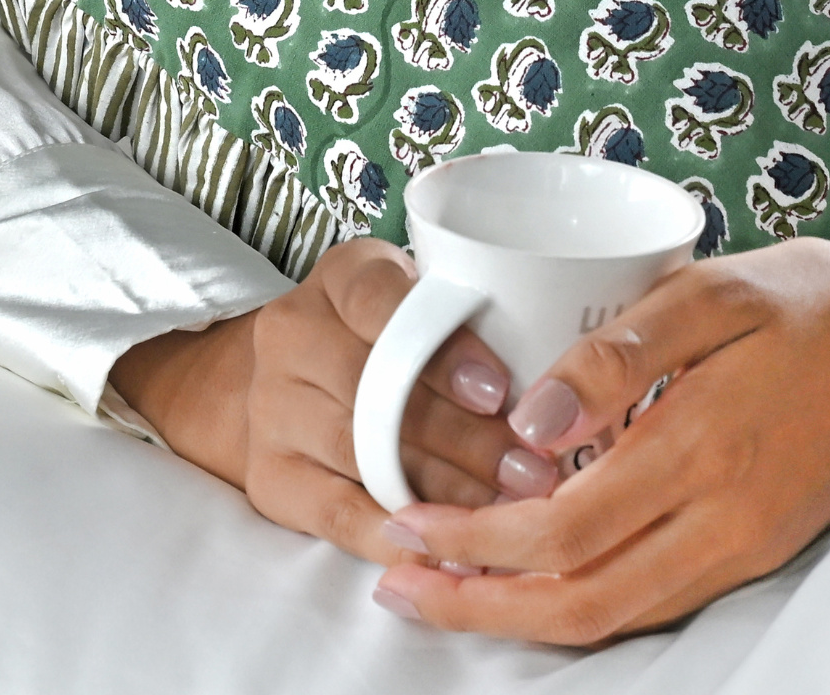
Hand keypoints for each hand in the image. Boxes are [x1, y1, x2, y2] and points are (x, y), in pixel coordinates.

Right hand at [110, 237, 559, 562]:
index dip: (443, 349)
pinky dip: (400, 538)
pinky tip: (453, 553)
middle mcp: (293, 334)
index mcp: (341, 276)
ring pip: (363, 455)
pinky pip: (338, 515)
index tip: (499, 392)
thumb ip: (470, 322)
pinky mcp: (270, 476)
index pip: (384, 300)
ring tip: (509, 514)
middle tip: (531, 472)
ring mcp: (272, 407)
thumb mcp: (421, 300)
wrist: (287, 380)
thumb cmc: (386, 336)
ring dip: (445, 493)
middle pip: (378, 390)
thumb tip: (558, 380)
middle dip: (464, 439)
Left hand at [370, 230, 829, 644]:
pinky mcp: (760, 547)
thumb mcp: (712, 293)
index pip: (562, 530)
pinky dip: (581, 595)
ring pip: (615, 614)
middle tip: (394, 584)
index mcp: (705, 453)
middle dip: (477, 604)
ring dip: (521, 613)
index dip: (473, 541)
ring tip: (445, 589)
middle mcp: (726, 525)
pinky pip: (654, 596)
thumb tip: (529, 427)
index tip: (401, 522)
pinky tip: (534, 568)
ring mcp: (748, 547)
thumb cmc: (818, 300)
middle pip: (579, 603)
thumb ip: (618, 357)